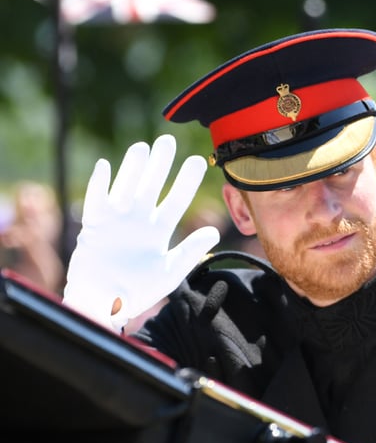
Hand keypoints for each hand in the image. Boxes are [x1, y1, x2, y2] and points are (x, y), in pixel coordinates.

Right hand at [63, 135, 219, 331]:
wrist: (106, 302)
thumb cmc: (138, 290)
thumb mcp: (170, 272)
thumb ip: (190, 252)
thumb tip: (214, 233)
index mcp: (158, 230)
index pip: (176, 200)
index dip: (186, 181)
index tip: (197, 161)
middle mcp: (138, 220)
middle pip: (150, 186)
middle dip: (159, 164)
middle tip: (168, 141)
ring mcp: (116, 220)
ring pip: (125, 186)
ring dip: (132, 167)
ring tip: (142, 147)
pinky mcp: (93, 225)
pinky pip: (96, 200)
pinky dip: (99, 184)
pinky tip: (104, 166)